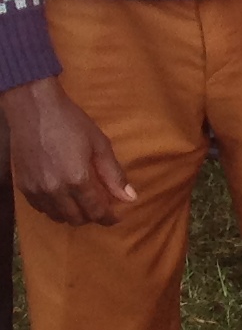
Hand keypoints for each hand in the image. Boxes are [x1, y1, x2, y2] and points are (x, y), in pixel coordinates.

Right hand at [3, 78, 136, 225]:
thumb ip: (114, 174)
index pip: (96, 211)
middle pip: (76, 219)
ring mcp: (36, 190)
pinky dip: (54, 208)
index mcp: (77, 179)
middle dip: (92, 217)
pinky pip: (41, 208)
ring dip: (72, 215)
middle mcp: (55, 190)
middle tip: (101, 209)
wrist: (34, 110)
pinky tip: (63, 198)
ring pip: (57, 216)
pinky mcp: (23, 187)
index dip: (109, 217)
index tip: (117, 217)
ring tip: (83, 204)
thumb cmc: (71, 123)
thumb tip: (129, 197)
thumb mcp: (99, 145)